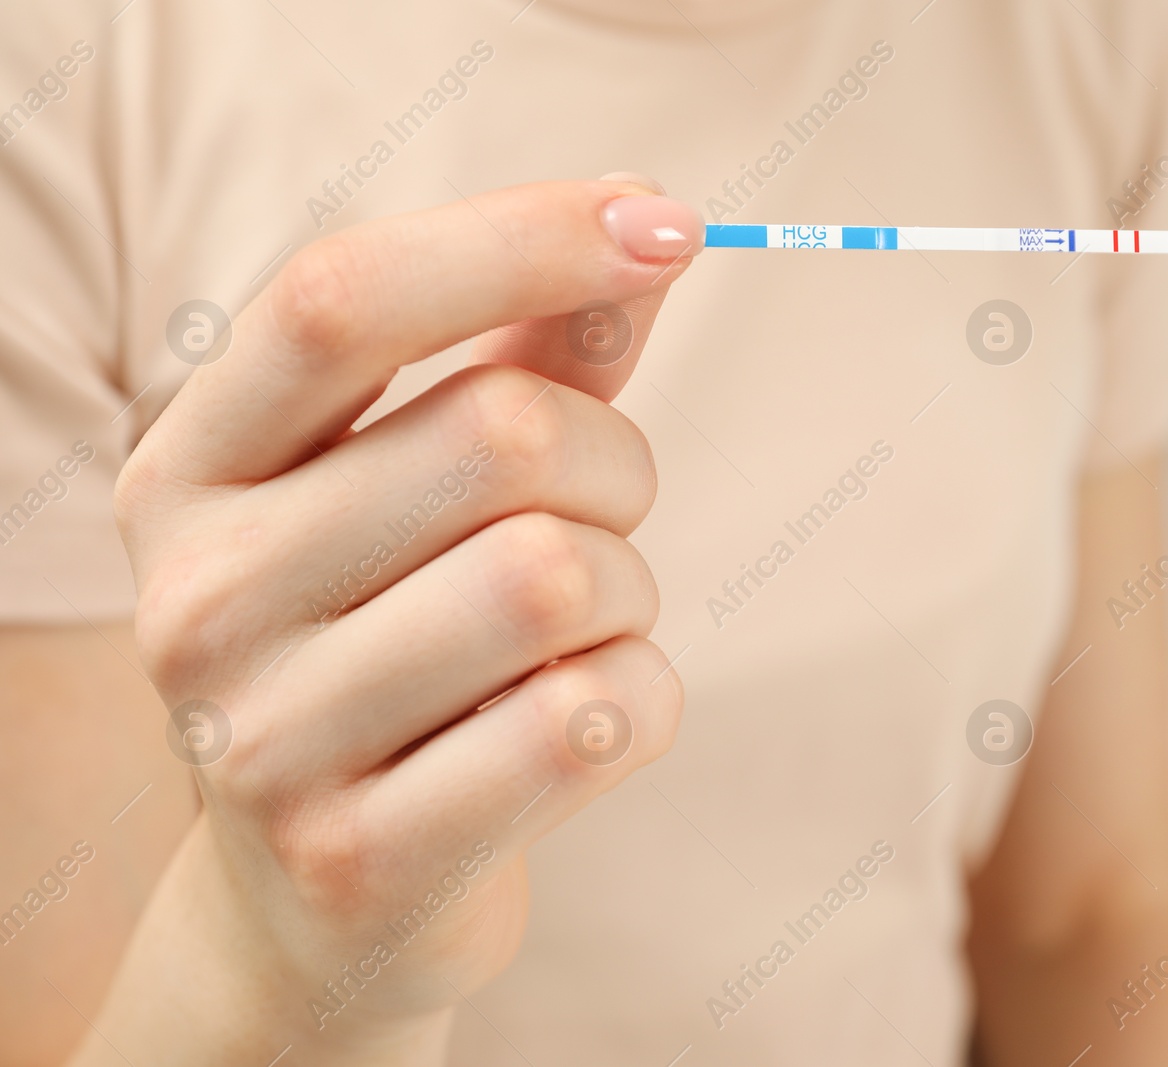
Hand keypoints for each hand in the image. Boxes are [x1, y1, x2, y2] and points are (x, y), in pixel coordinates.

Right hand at [89, 178, 701, 1064]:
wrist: (321, 900)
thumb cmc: (397, 644)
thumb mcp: (423, 489)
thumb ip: (527, 353)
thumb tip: (644, 219)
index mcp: (197, 467)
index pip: (343, 296)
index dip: (521, 236)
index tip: (664, 220)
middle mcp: (201, 594)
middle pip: (503, 437)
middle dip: (617, 468)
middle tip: (599, 527)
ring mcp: (265, 741)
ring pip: (559, 580)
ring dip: (628, 595)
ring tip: (575, 638)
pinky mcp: (360, 861)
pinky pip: (592, 720)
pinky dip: (643, 701)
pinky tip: (587, 724)